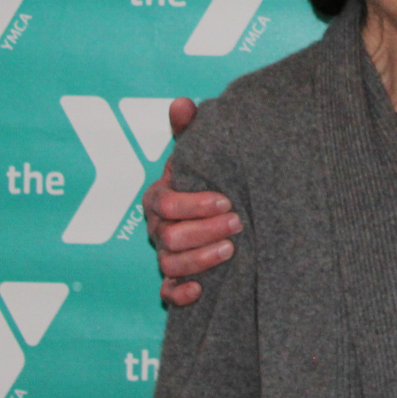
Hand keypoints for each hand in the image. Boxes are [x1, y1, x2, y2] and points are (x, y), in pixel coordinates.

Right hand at [144, 97, 241, 306]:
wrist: (221, 205)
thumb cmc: (208, 176)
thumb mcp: (200, 151)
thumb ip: (190, 129)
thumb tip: (182, 103)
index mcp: (159, 198)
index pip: (165, 204)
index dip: (194, 204)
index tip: (227, 199)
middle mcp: (158, 229)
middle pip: (168, 237)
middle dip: (203, 231)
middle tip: (239, 221)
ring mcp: (165, 255)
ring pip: (170, 265)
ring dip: (199, 260)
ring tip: (232, 249)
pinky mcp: (175, 279)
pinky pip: (167, 293)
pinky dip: (181, 294)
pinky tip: (201, 290)